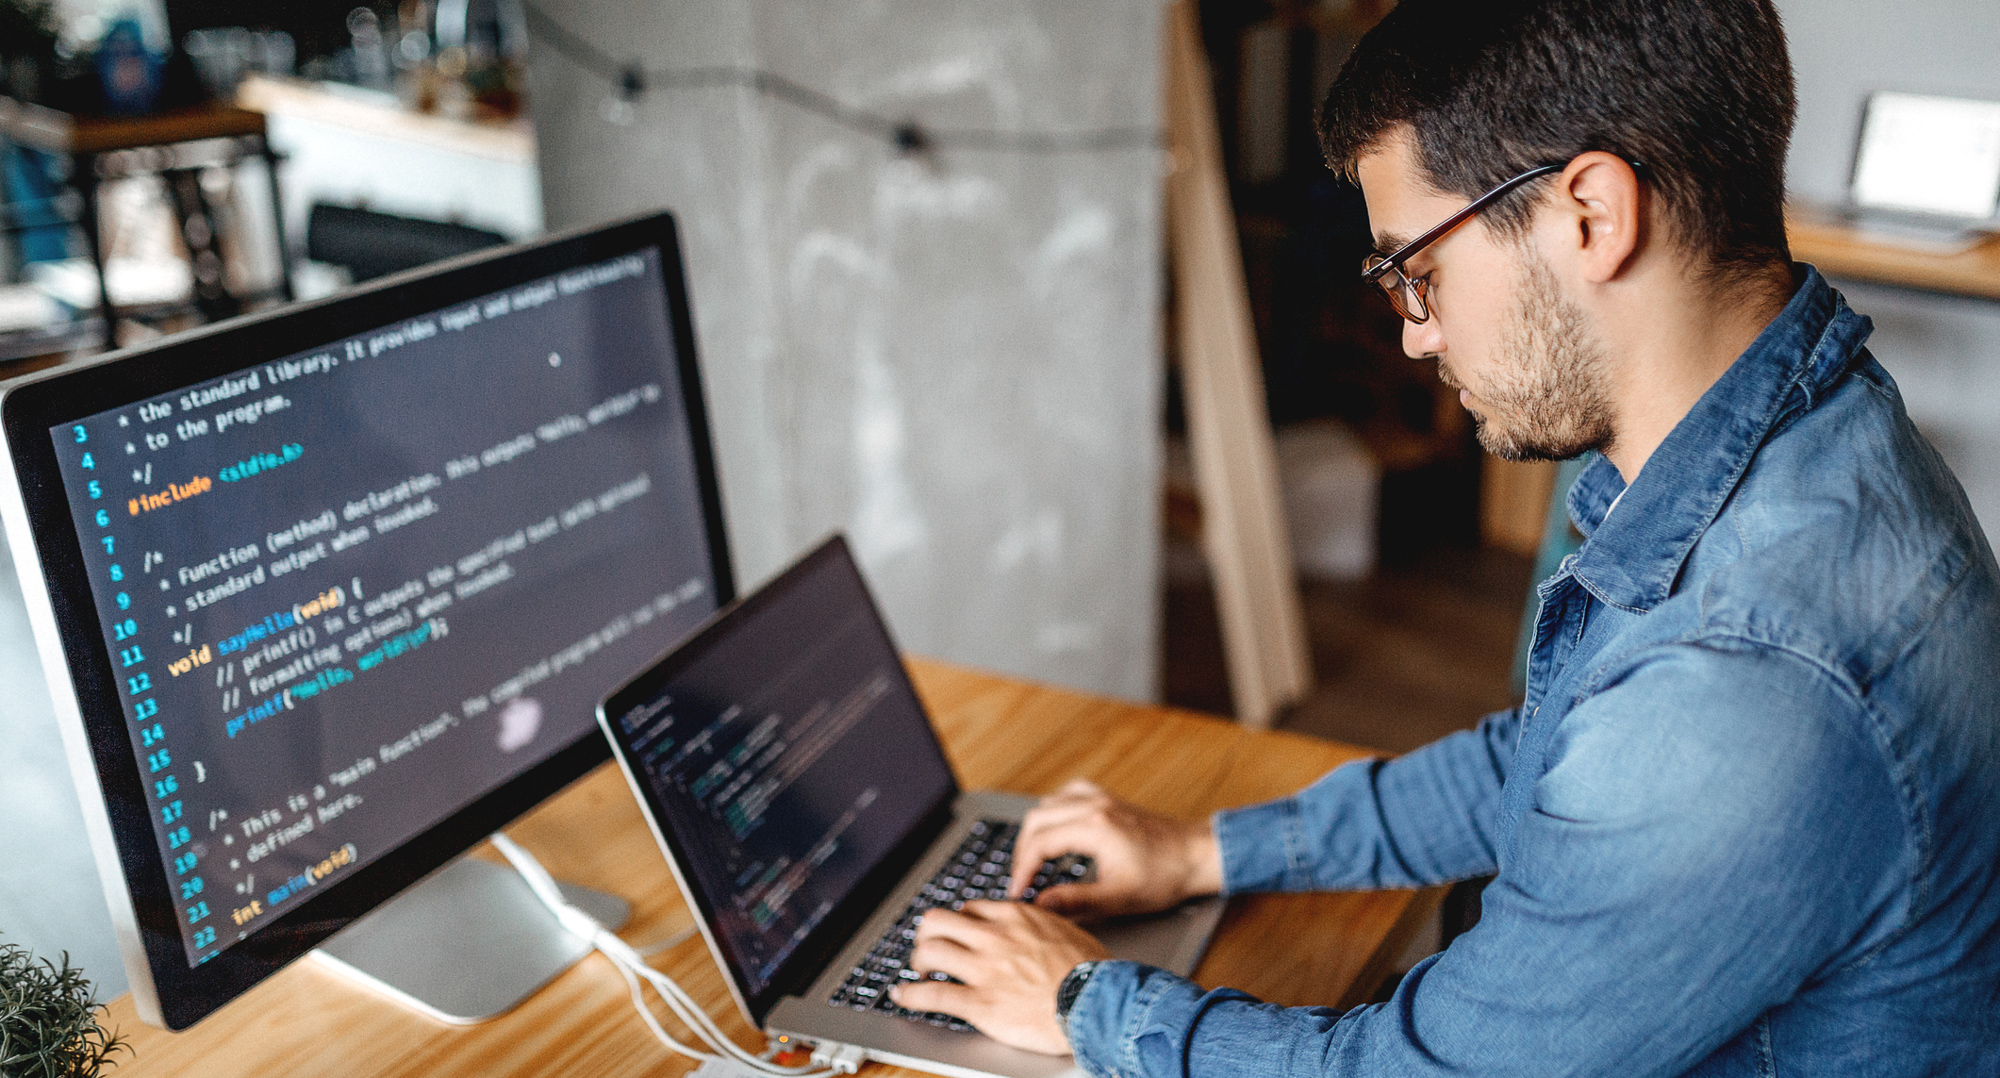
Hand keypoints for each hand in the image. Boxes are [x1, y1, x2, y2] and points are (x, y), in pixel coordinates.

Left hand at [891, 900, 1110, 1055]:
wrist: (1096, 1003)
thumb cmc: (1092, 972)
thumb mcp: (1068, 930)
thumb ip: (1043, 925)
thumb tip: (1038, 925)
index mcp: (1015, 917)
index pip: (970, 908)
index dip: (960, 921)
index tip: (958, 932)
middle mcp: (993, 937)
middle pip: (938, 921)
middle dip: (928, 934)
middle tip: (928, 946)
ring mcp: (984, 969)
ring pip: (930, 951)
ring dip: (918, 961)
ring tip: (917, 970)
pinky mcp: (979, 1002)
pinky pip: (932, 994)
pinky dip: (910, 995)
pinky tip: (902, 996)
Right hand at [1005, 779, 1221, 918]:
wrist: (1198, 855)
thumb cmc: (1166, 877)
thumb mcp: (1119, 898)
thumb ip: (1075, 902)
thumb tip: (1040, 906)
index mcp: (1094, 828)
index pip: (1039, 844)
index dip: (1021, 871)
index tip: (1017, 893)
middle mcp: (1094, 806)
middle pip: (1037, 820)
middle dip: (1023, 852)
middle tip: (1022, 880)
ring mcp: (1102, 799)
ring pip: (1049, 804)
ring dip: (1036, 832)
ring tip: (1034, 861)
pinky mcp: (1109, 800)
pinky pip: (1068, 795)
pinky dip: (1054, 813)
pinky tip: (1056, 830)